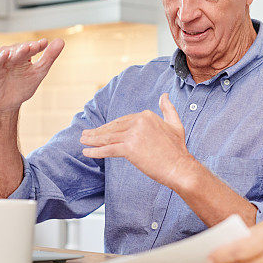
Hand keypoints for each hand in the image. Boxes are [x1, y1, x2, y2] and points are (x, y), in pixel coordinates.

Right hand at [0, 38, 63, 113]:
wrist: (7, 104)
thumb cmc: (22, 87)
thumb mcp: (39, 72)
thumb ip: (49, 57)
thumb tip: (61, 41)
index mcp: (25, 55)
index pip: (32, 47)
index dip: (37, 45)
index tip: (44, 43)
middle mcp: (12, 56)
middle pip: (20, 49)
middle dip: (28, 47)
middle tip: (35, 46)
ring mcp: (2, 61)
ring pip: (8, 52)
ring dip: (16, 50)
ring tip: (25, 48)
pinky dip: (0, 57)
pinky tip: (5, 54)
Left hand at [80, 93, 196, 187]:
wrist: (180, 167)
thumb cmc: (178, 149)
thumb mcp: (175, 124)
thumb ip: (168, 108)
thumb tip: (164, 95)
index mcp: (146, 115)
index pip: (122, 121)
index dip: (110, 127)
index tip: (100, 131)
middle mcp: (139, 122)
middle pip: (113, 128)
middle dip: (98, 132)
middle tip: (86, 136)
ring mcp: (133, 135)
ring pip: (108, 137)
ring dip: (92, 140)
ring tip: (82, 141)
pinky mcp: (129, 148)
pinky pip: (108, 149)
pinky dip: (95, 151)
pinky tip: (86, 152)